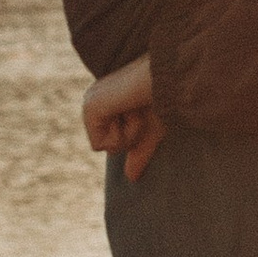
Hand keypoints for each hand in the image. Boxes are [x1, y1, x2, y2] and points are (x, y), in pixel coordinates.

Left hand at [82, 56, 166, 182]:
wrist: (168, 78)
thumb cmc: (164, 98)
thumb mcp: (152, 131)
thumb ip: (139, 153)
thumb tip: (131, 178)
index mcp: (103, 102)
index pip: (112, 142)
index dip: (133, 135)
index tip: (141, 109)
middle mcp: (92, 100)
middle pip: (109, 147)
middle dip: (131, 137)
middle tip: (139, 111)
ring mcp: (89, 103)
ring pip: (107, 148)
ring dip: (130, 134)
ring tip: (135, 109)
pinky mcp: (90, 109)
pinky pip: (103, 145)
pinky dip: (124, 133)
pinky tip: (129, 109)